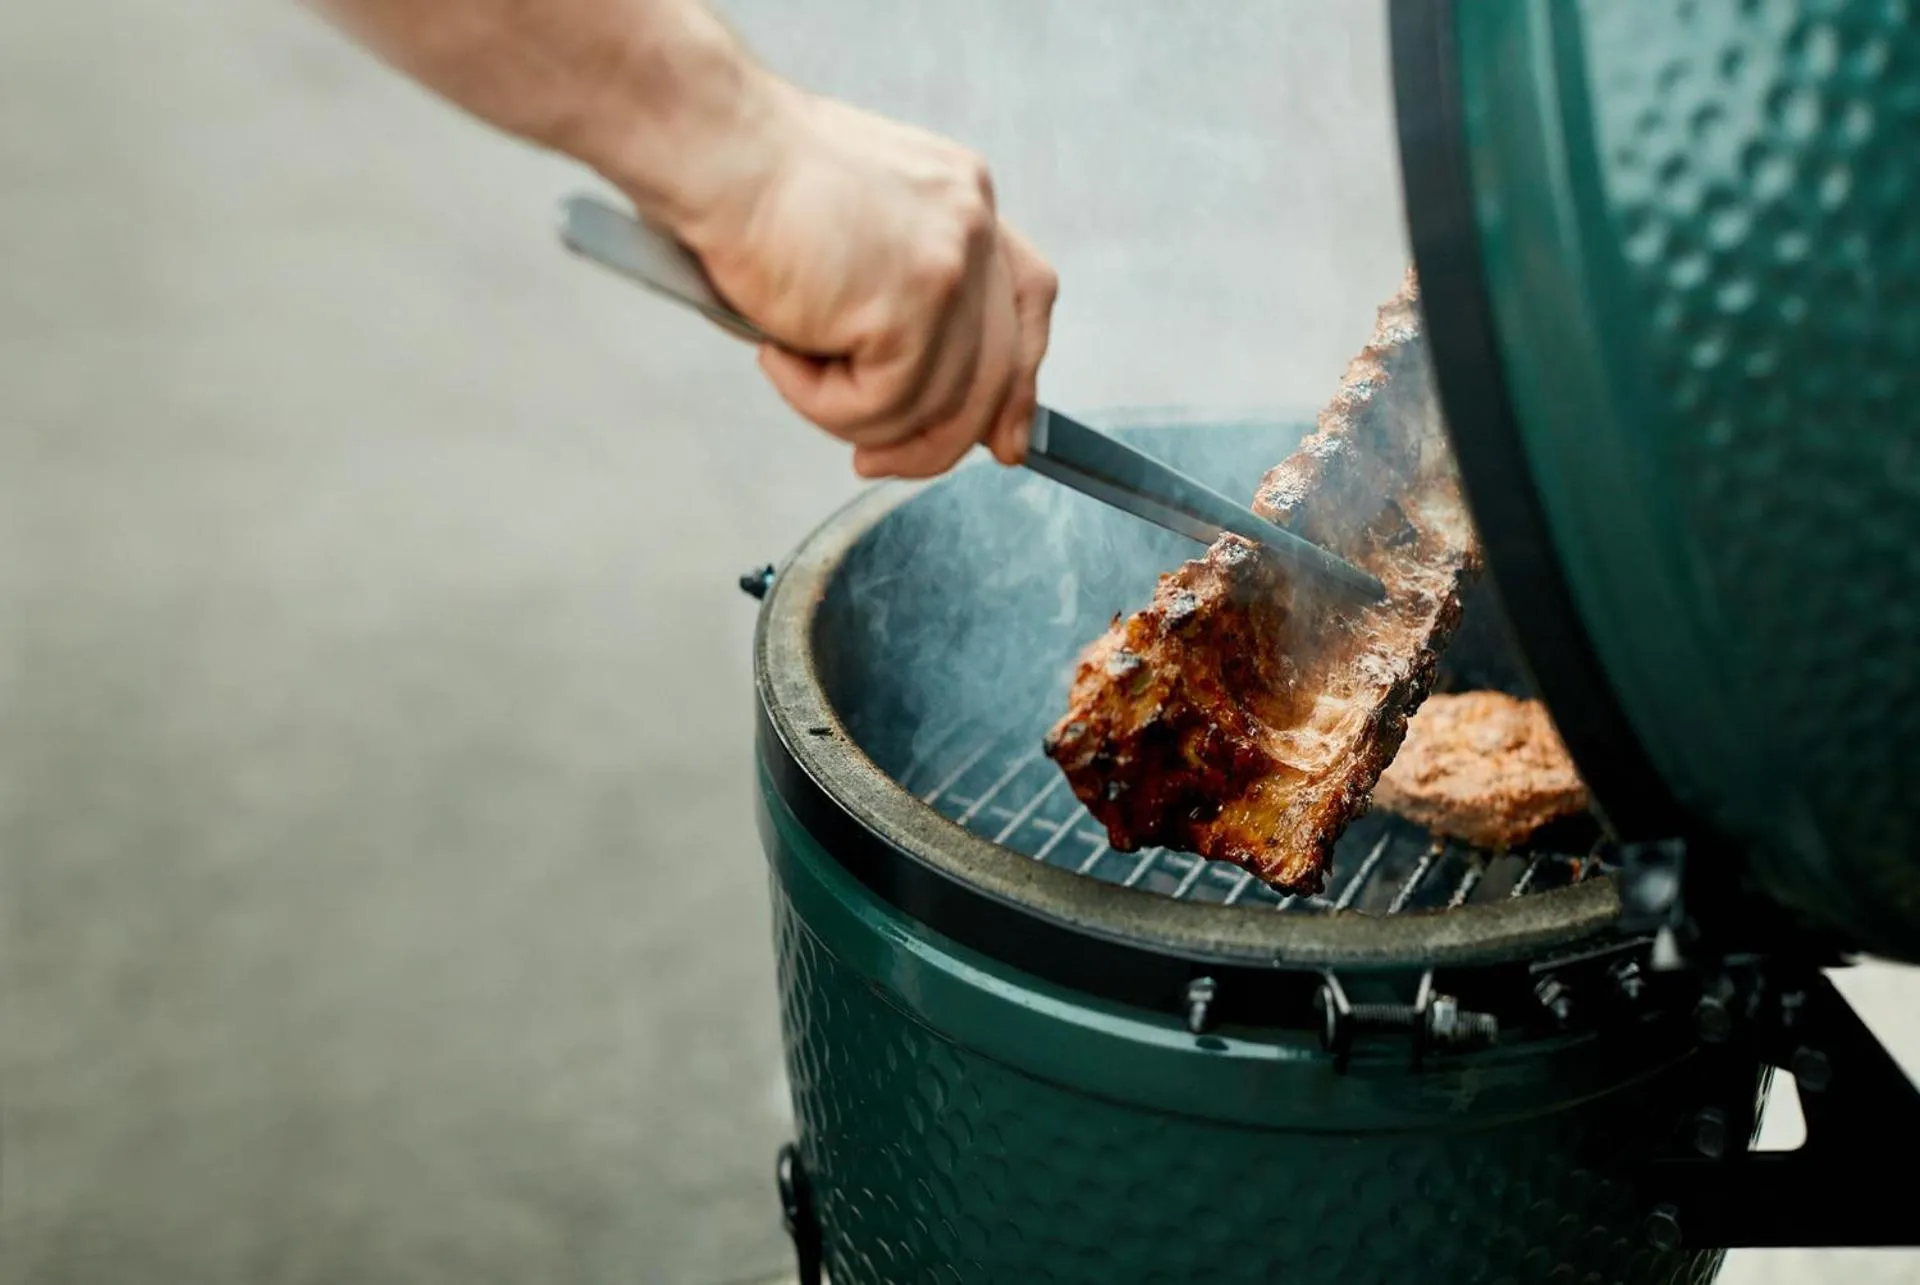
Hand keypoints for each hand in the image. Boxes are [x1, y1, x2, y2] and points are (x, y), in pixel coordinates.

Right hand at [667, 91, 1058, 479]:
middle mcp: (971, 228)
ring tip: (789, 367)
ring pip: (931, 405)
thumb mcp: (852, 228)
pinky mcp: (912, 307)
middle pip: (995, 371)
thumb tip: (906, 379)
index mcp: (962, 199)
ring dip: (850, 416)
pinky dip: (819, 403)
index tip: (1003, 437)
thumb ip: (897, 286)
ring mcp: (949, 267)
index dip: (1019, 376)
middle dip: (937, 439)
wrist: (710, 148)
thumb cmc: (749, 180)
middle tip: (874, 463)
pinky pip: (880, 408)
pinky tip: (778, 354)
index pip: (1027, 298)